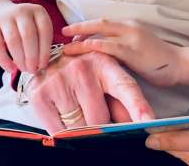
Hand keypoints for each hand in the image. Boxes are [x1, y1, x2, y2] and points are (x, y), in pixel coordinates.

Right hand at [0, 1, 52, 73]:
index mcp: (37, 11)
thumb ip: (40, 39)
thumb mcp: (34, 25)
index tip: (43, 65)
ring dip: (20, 59)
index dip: (45, 50)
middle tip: (33, 70)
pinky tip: (10, 69)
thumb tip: (43, 64)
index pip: (45, 30)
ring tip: (23, 69)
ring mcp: (5, 16)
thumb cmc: (20, 25)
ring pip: (13, 40)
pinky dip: (4, 60)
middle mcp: (22, 10)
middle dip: (32, 56)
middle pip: (29, 35)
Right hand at [26, 51, 155, 134]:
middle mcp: (83, 69)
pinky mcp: (40, 94)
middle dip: (99, 124)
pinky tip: (62, 113)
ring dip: (79, 127)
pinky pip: (58, 131)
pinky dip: (62, 131)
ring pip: (78, 127)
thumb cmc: (85, 73)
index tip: (149, 122)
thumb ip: (124, 103)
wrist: (50, 57)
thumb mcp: (107, 80)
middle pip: (99, 119)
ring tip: (75, 107)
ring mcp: (60, 80)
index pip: (125, 89)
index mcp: (106, 65)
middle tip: (92, 110)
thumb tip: (139, 126)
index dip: (138, 107)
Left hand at [62, 18, 182, 86]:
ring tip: (66, 47)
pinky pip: (110, 47)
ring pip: (101, 35)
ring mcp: (131, 38)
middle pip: (99, 23)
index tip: (72, 34)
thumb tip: (101, 51)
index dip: (86, 27)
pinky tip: (84, 50)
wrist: (179, 64)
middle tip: (62, 33)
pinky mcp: (133, 51)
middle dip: (79, 27)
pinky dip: (95, 47)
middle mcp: (129, 27)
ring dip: (81, 40)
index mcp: (129, 25)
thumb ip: (121, 45)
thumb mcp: (137, 47)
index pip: (103, 23)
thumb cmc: (158, 59)